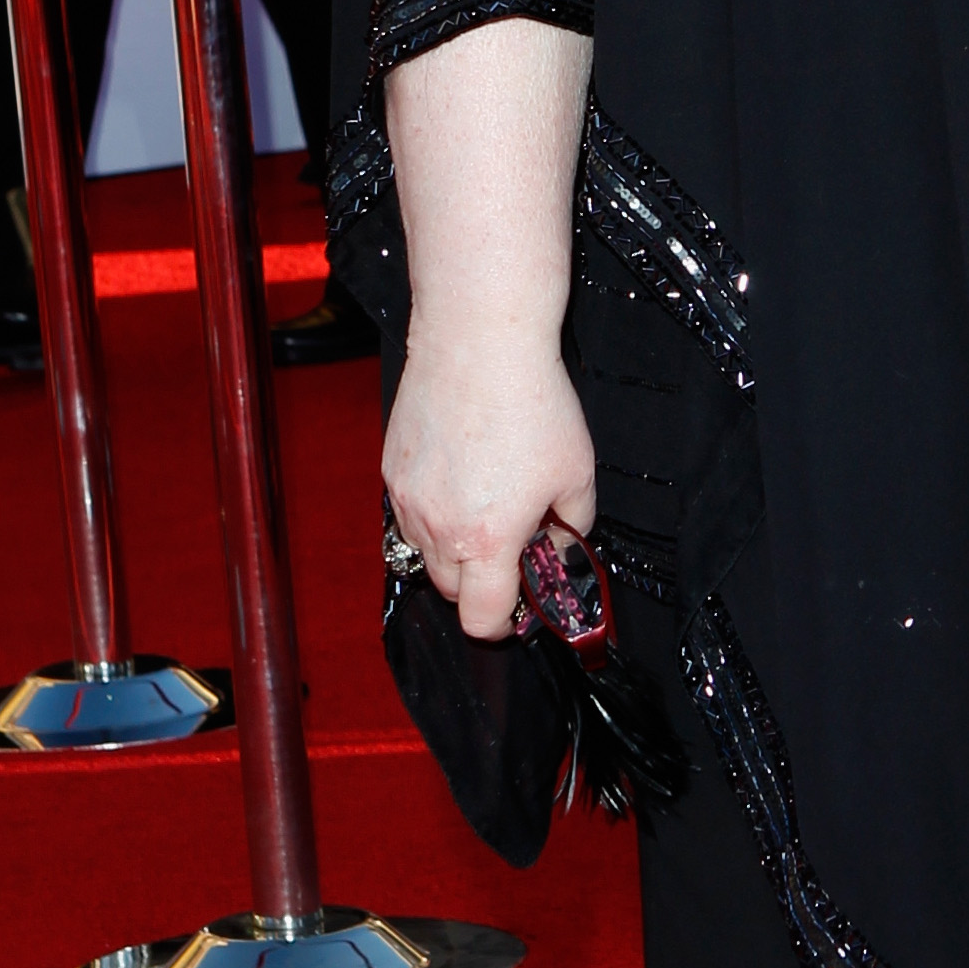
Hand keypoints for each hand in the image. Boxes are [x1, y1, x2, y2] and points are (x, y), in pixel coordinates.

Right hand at [382, 326, 597, 640]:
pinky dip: (434, 510)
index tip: (516, 609)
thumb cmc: (531, 402)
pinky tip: (461, 475)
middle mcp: (440, 528)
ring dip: (453, 547)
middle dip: (480, 583)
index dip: (502, 624)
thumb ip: (572, 526)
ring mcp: (409, 500)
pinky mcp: (392, 471)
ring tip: (485, 503)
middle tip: (511, 547)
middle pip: (450, 591)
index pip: (482, 619)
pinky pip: (410, 513)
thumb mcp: (576, 473)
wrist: (478, 344)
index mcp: (489, 540)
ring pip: (425, 552)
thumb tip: (560, 546)